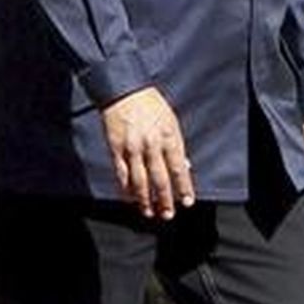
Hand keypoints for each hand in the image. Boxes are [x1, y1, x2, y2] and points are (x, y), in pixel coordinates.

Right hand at [101, 87, 194, 219]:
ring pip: (139, 182)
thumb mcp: (171, 120)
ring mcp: (132, 149)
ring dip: (145, 200)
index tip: (187, 202)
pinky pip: (121, 174)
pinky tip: (130, 199)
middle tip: (167, 214)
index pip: (179, 169)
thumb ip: (177, 145)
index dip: (183, 188)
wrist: (123, 90)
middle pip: (160, 180)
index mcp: (168, 137)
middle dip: (165, 200)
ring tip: (148, 212)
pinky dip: (126, 189)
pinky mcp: (116, 149)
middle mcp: (151, 145)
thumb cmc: (150, 103)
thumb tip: (184, 166)